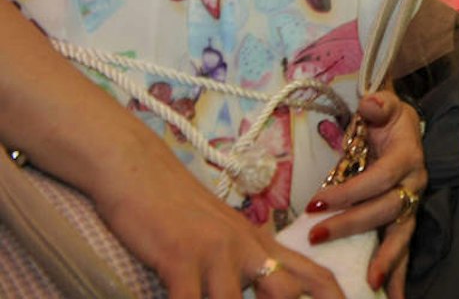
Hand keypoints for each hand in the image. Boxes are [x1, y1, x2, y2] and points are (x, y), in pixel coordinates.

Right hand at [91, 153, 344, 298]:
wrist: (139, 172)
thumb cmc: (179, 212)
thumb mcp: (224, 237)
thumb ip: (248, 264)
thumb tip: (271, 286)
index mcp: (263, 246)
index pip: (317, 277)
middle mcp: (248, 249)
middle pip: (288, 293)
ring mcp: (215, 253)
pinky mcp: (179, 257)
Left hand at [304, 90, 425, 294]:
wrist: (405, 131)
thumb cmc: (389, 121)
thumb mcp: (384, 105)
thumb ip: (378, 104)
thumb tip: (370, 105)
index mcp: (408, 156)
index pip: (379, 177)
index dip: (351, 190)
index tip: (316, 202)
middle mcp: (414, 184)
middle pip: (387, 209)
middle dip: (353, 225)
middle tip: (318, 236)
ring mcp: (411, 205)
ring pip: (401, 235)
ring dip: (386, 260)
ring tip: (370, 285)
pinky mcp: (404, 220)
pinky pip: (402, 249)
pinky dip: (397, 274)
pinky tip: (391, 296)